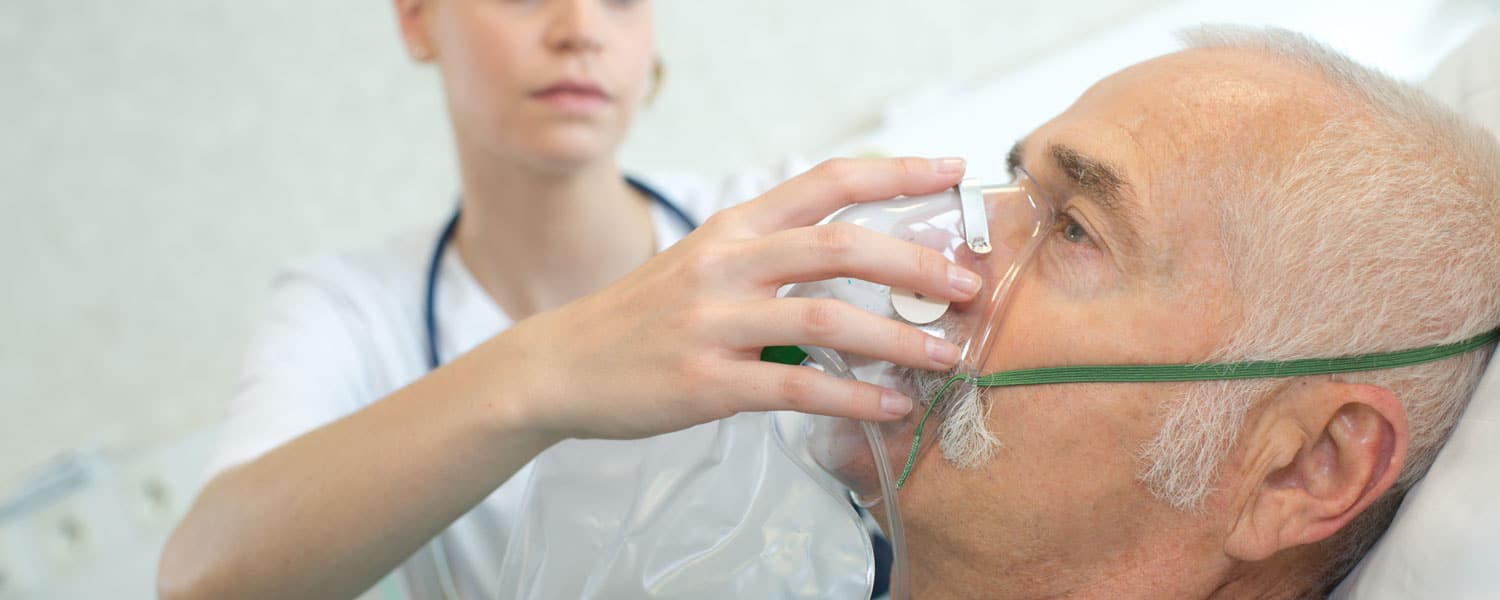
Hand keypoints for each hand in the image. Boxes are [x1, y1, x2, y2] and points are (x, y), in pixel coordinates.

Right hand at [506, 157, 983, 439]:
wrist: (558, 366)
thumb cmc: (642, 317)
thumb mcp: (701, 263)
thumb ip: (769, 256)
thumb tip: (857, 264)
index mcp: (733, 227)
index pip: (826, 181)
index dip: (897, 172)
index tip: (953, 170)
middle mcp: (726, 263)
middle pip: (840, 244)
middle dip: (915, 263)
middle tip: (968, 285)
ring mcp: (713, 322)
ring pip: (827, 316)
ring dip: (897, 337)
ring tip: (945, 355)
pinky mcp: (706, 381)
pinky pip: (797, 384)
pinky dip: (853, 396)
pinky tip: (891, 407)